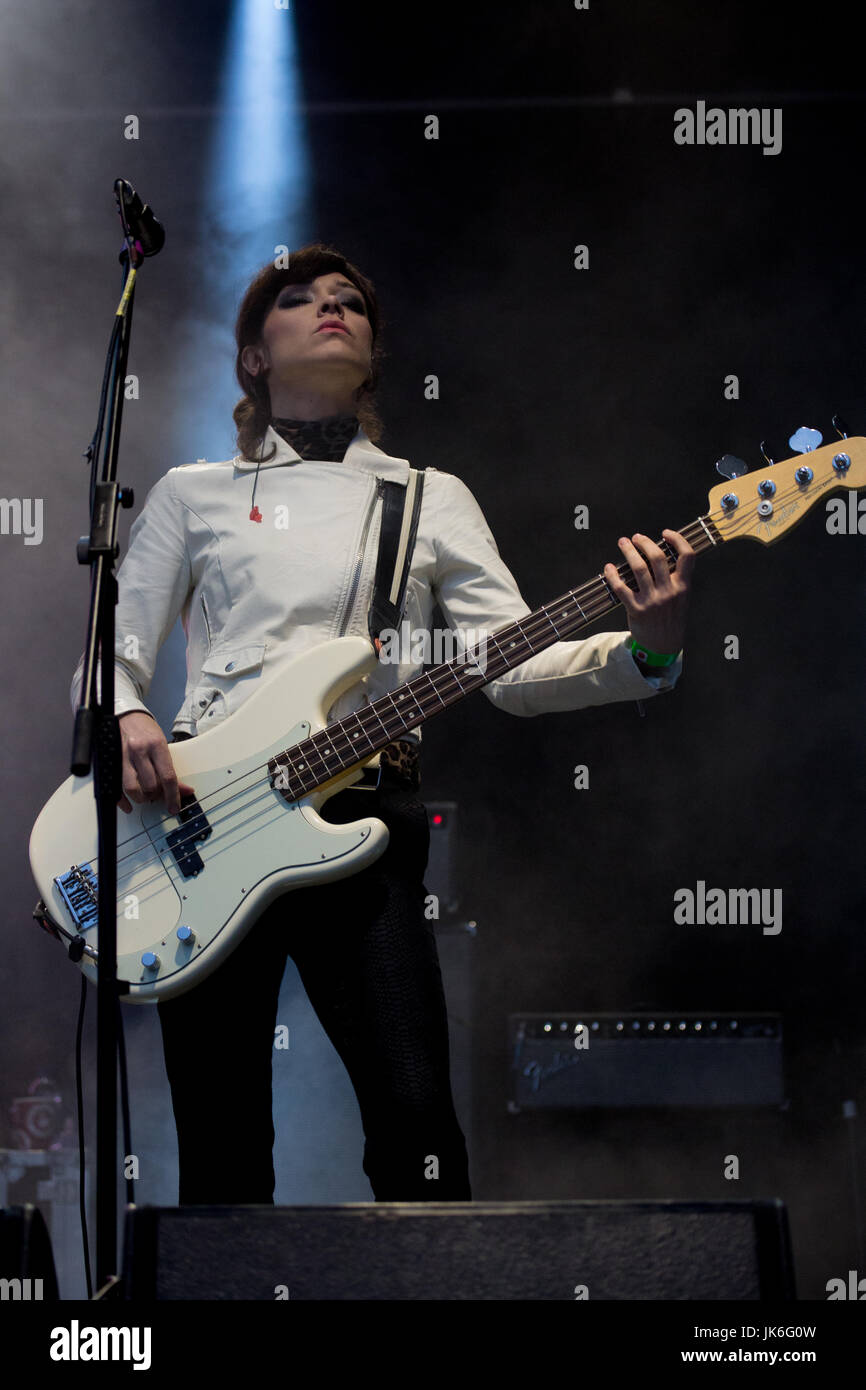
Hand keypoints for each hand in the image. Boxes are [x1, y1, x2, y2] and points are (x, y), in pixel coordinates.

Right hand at [118, 711, 194, 815]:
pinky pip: (115, 787)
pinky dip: (122, 801)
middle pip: (150, 785)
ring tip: (145, 796)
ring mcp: (123, 756)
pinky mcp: (111, 762)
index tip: (175, 807)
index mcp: (156, 745)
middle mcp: (139, 750)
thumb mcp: (163, 745)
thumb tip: (184, 790)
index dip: (173, 796)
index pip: (168, 777)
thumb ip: (170, 769)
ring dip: (141, 798)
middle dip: (156, 795)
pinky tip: (128, 805)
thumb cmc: (146, 731)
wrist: (126, 715)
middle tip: (158, 794)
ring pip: (133, 788)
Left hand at [603, 529, 694, 654]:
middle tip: (636, 537)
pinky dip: (613, 575)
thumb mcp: (681, 598)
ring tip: (623, 543)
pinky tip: (609, 567)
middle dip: (644, 542)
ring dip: (629, 551)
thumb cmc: (670, 617)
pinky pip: (621, 588)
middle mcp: (669, 592)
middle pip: (657, 557)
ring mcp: (652, 601)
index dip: (677, 539)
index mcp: (683, 586)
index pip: (687, 556)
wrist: (663, 645)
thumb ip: (676, 579)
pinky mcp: (636, 610)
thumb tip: (662, 553)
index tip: (665, 533)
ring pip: (638, 568)